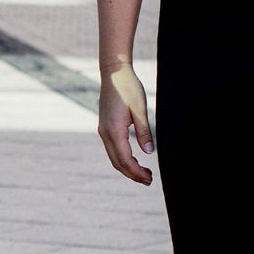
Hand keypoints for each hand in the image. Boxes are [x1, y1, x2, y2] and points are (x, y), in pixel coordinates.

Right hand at [98, 65, 153, 184]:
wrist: (113, 73)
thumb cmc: (128, 88)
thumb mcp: (140, 109)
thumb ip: (144, 131)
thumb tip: (149, 152)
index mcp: (114, 130)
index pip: (125, 159)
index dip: (137, 172)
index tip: (150, 178)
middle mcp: (105, 133)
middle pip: (117, 163)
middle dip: (132, 174)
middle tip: (149, 180)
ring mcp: (103, 131)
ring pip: (114, 157)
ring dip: (127, 168)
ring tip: (143, 173)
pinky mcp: (105, 127)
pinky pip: (112, 149)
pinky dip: (122, 159)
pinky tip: (133, 159)